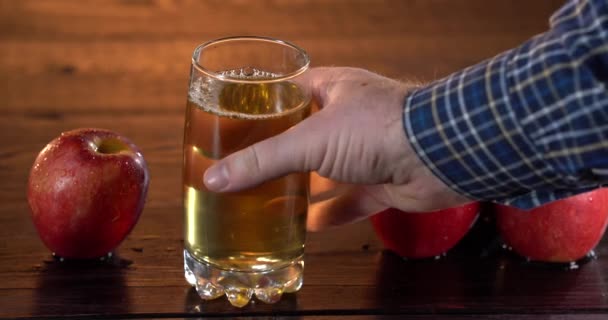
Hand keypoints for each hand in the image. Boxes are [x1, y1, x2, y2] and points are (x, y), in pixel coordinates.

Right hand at [204, 67, 470, 230]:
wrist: (438, 155)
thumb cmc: (382, 128)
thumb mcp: (309, 141)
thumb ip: (263, 160)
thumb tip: (218, 178)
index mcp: (333, 89)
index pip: (289, 92)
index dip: (264, 105)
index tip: (238, 122)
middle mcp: (351, 117)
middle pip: (306, 135)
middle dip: (281, 153)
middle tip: (250, 168)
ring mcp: (368, 150)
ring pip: (328, 170)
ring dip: (304, 186)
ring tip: (271, 200)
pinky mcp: (382, 180)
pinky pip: (352, 199)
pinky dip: (332, 212)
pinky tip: (310, 225)